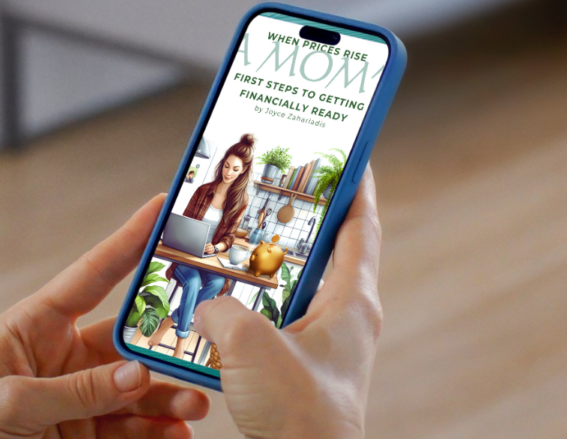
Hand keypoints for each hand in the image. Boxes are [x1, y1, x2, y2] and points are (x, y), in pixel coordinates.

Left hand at [0, 195, 209, 438]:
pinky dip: (157, 431)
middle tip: (201, 345)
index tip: (163, 208)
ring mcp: (77, 396)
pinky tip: (176, 434)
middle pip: (127, 339)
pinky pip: (130, 428)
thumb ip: (75, 390)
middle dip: (165, 343)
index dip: (128, 240)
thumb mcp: (8, 401)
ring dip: (168, 396)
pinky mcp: (85, 433)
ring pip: (136, 388)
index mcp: (35, 325)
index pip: (91, 275)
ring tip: (195, 407)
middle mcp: (63, 356)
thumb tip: (137, 373)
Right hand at [194, 165, 382, 438]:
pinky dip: (252, 307)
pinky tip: (220, 306)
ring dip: (267, 267)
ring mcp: (325, 345)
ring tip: (234, 245)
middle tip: (270, 191)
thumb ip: (219, 308)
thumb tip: (206, 305)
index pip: (360, 226)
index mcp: (351, 301)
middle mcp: (345, 318)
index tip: (347, 154)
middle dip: (298, 221)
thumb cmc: (299, 414)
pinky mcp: (302, 368)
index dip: (354, 186)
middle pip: (325, 252)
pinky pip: (276, 322)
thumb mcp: (247, 344)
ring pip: (296, 289)